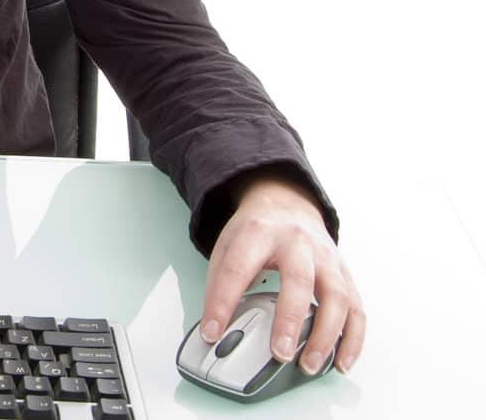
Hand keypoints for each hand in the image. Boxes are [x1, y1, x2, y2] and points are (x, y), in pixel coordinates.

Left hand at [201, 168, 364, 374]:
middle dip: (289, 320)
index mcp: (259, 233)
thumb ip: (219, 282)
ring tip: (310, 365)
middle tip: (280, 353)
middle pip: (299, 280)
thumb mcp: (227, 244)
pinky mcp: (345, 273)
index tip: (213, 333)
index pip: (237, 269)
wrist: (286, 204)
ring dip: (326, 336)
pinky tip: (341, 361)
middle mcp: (297, 242)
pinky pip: (356, 309)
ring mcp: (326, 257)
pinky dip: (352, 339)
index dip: (222, 303)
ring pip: (336, 297)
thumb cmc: (256, 231)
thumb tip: (214, 327)